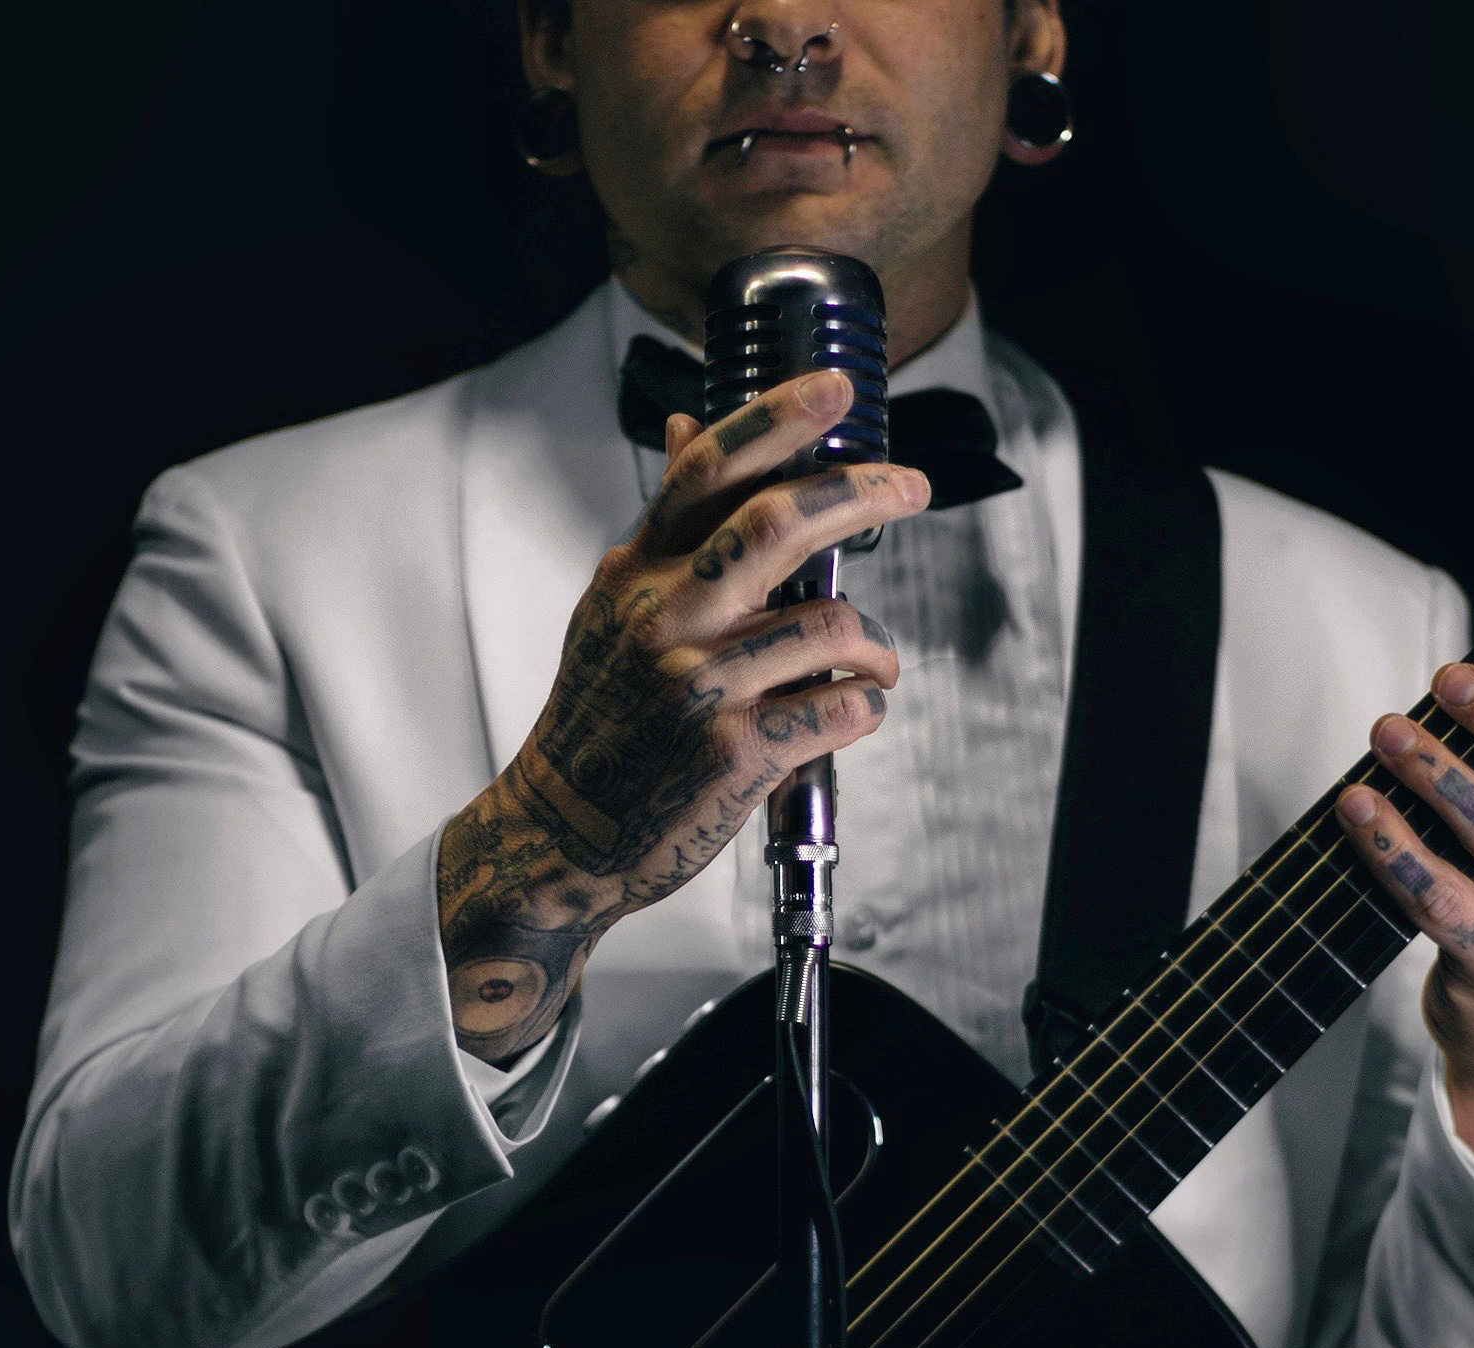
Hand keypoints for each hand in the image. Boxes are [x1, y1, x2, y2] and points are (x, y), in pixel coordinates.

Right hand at [438, 369, 930, 1061]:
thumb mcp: (614, 607)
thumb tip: (687, 427)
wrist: (562, 832)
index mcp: (636, 574)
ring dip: (874, 645)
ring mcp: (696, 687)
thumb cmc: (602, 718)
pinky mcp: (731, 754)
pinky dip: (864, 708)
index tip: (839, 388)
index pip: (708, 472)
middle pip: (777, 524)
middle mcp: (663, 619)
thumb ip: (667, 526)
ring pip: (830, 627)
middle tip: (911, 486)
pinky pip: (838, 710)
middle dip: (860, 493)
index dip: (778, 417)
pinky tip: (851, 712)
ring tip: (874, 664)